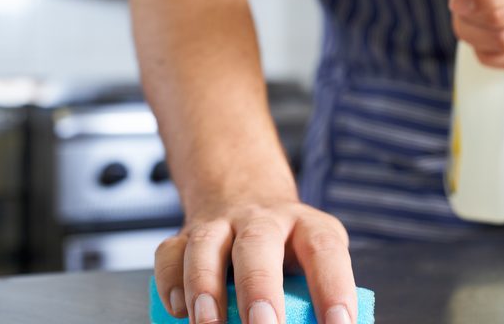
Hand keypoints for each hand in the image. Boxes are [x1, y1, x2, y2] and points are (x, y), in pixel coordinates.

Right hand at [153, 198, 355, 323]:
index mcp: (306, 226)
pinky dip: (170, 283)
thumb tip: (314, 323)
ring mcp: (221, 224)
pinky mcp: (186, 236)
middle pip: (258, 243)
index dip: (333, 287)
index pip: (325, 250)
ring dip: (204, 287)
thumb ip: (309, 292)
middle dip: (258, 288)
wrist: (245, 192)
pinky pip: (170, 254)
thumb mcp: (312, 258)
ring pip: (206, 246)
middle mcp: (263, 220)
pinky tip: (179, 310)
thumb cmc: (287, 244)